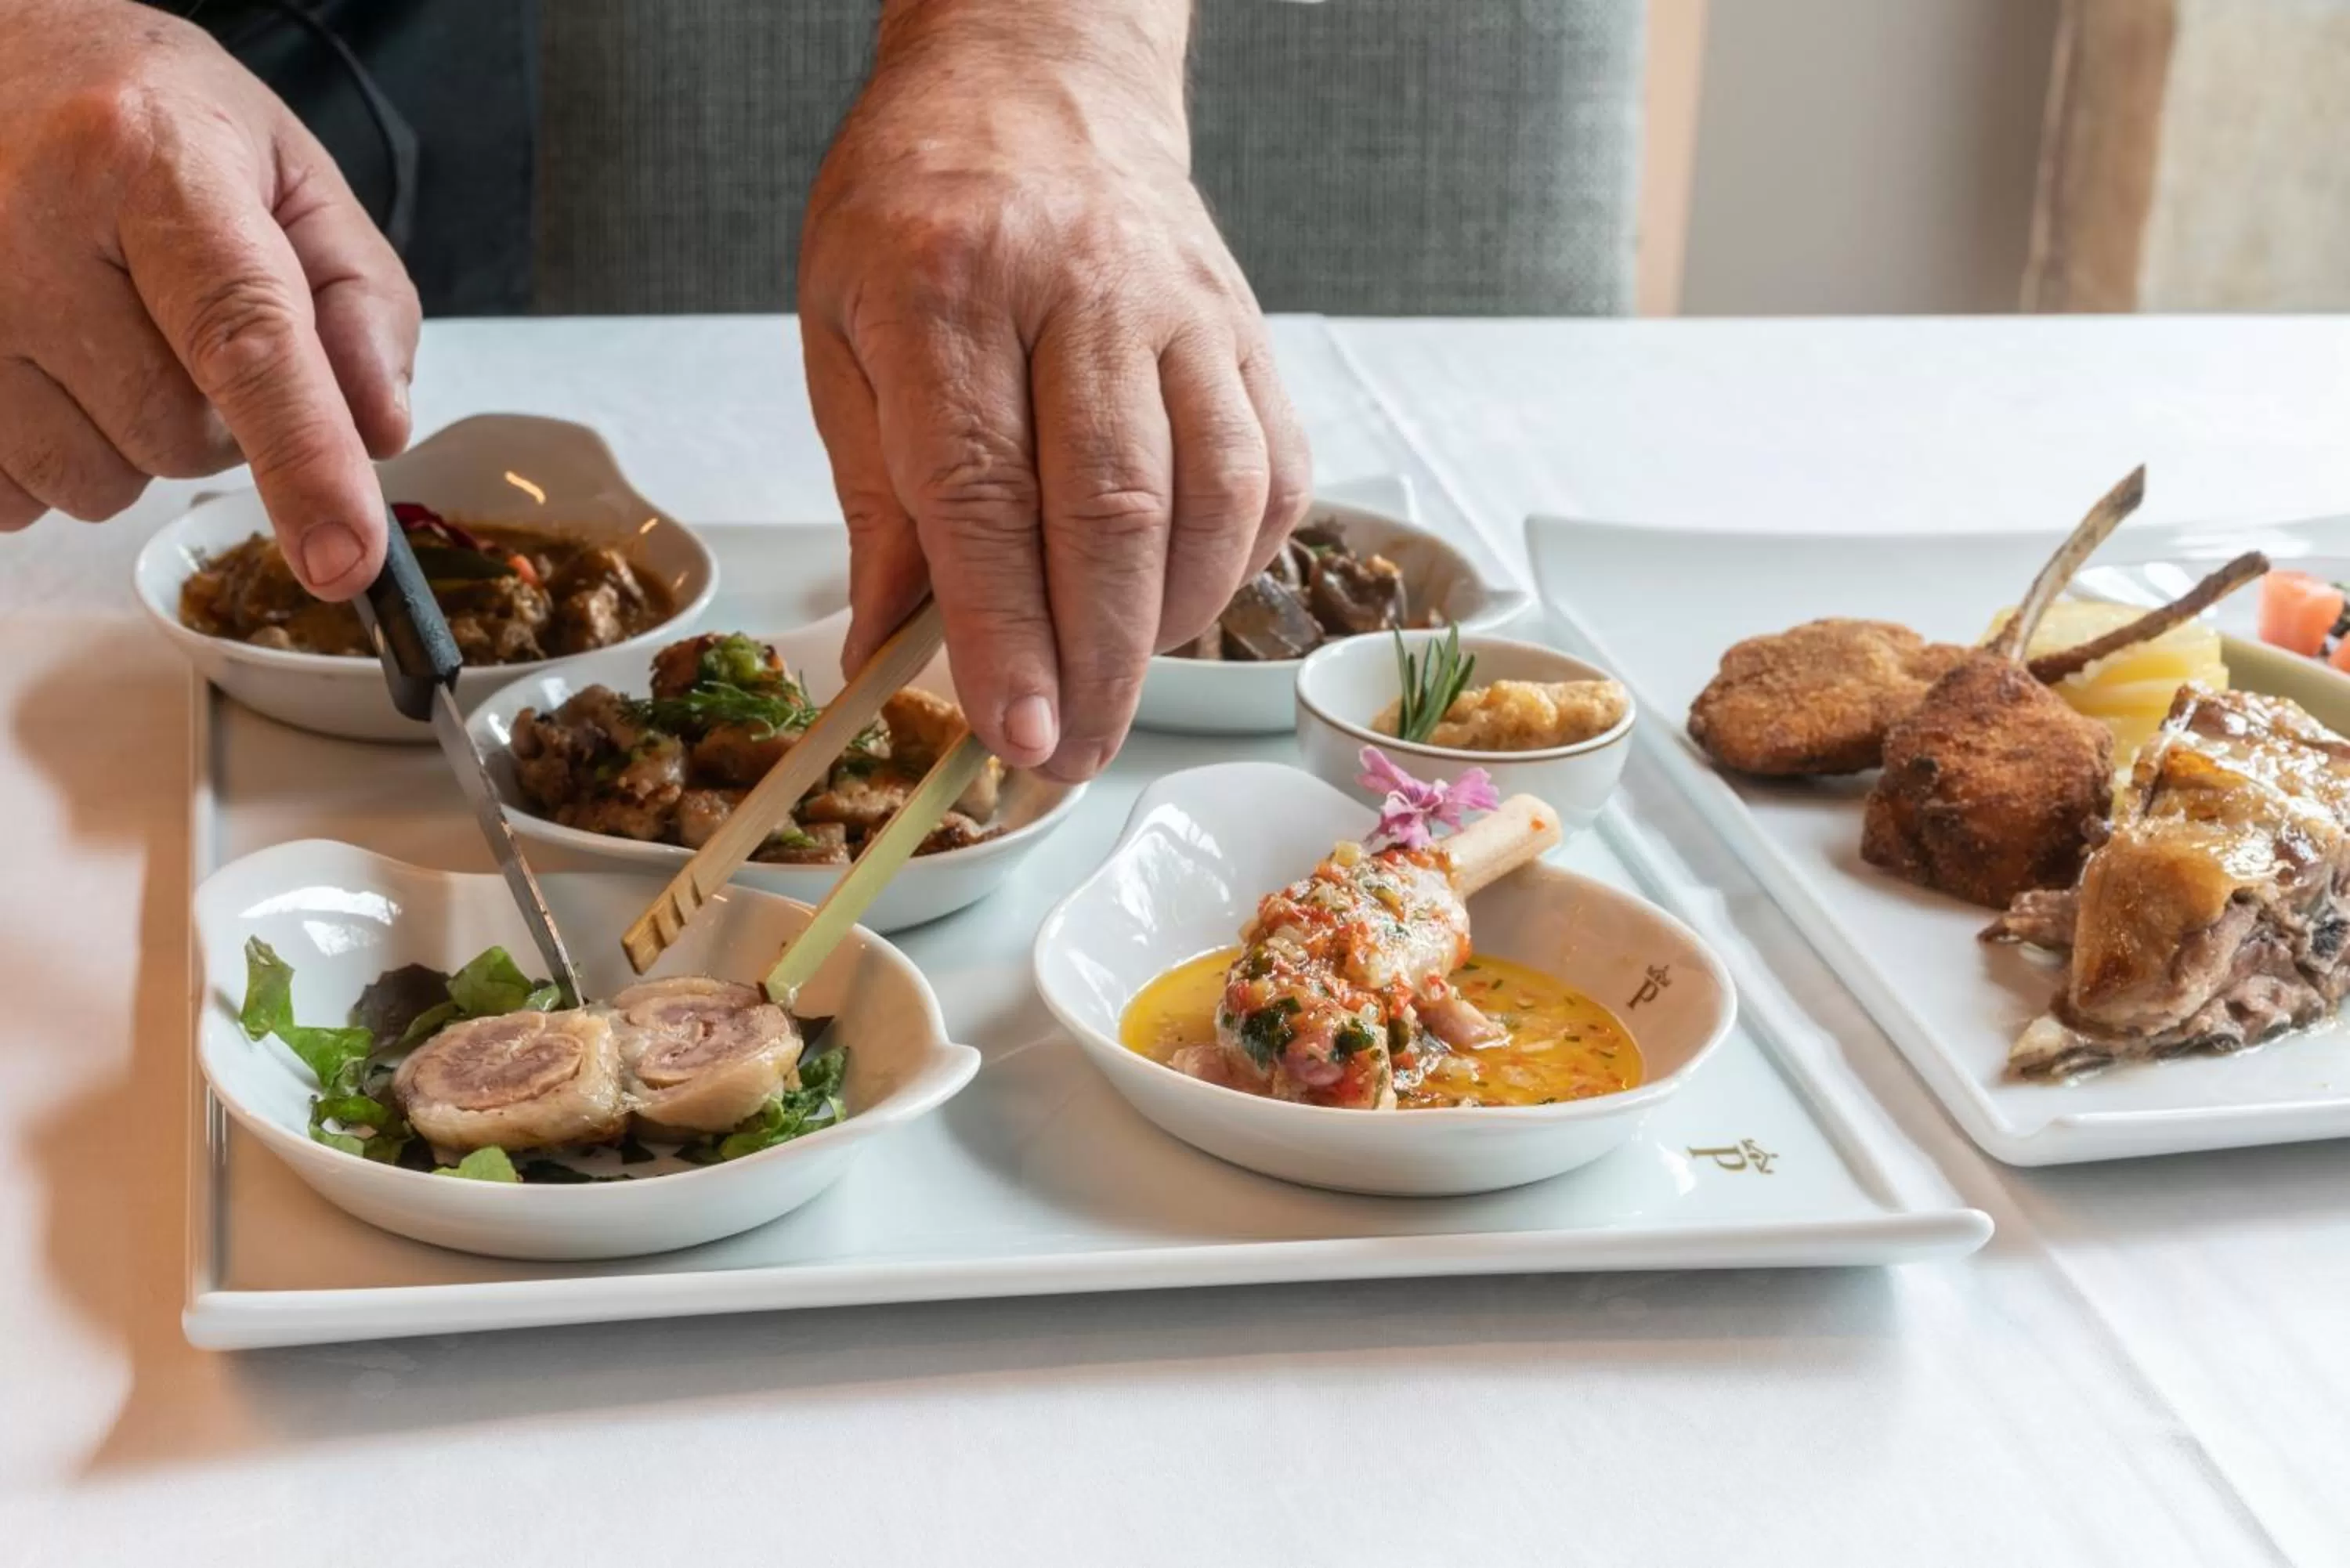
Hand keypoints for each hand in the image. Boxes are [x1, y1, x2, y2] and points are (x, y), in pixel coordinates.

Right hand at [0, 0, 418, 596]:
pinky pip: (10, 492)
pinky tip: (48, 363)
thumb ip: (360, 299)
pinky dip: (50, 454)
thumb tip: (379, 430)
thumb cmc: (144, 117)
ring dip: (125, 440)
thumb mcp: (285, 170)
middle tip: (180, 322)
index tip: (345, 559)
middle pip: (176, 436)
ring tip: (104, 329)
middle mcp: (27, 226)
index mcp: (145, 162)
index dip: (305, 462)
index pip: (246, 340)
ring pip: (92, 480)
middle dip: (211, 417)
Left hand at [799, 7, 1311, 780]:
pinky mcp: (1247, 332)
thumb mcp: (840, 330)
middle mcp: (1082, 291)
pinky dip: (1231, 565)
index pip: (986, 491)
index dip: (1005, 631)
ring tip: (1110, 682)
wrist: (1041, 73)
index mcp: (947, 286)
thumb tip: (890, 657)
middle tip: (1065, 757)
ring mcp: (1183, 308)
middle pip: (1113, 513)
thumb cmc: (921, 205)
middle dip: (1093, 666)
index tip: (1011, 733)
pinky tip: (1175, 597)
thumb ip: (875, 498)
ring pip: (1210, 502)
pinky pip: (1270, 476)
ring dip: (1165, 626)